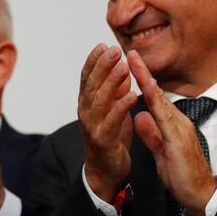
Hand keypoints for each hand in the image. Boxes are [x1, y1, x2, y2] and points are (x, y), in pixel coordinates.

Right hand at [78, 44, 137, 200]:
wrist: (105, 170)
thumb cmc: (110, 138)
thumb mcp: (112, 110)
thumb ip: (115, 91)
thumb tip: (122, 69)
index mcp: (87, 103)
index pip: (87, 77)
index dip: (93, 61)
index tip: (101, 45)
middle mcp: (85, 112)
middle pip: (91, 84)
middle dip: (102, 65)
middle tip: (113, 49)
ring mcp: (92, 125)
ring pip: (100, 99)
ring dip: (111, 81)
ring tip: (122, 67)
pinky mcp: (103, 139)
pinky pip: (112, 120)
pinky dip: (121, 107)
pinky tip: (131, 95)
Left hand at [130, 50, 216, 215]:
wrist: (200, 194)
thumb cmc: (182, 173)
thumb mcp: (160, 150)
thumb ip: (151, 133)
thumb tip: (141, 116)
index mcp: (170, 124)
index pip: (153, 98)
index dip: (141, 80)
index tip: (128, 64)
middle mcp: (177, 122)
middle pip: (157, 93)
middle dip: (143, 73)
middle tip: (129, 52)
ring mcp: (179, 130)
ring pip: (161, 101)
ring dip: (147, 82)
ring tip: (135, 64)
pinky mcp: (179, 141)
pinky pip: (165, 120)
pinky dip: (156, 105)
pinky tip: (147, 93)